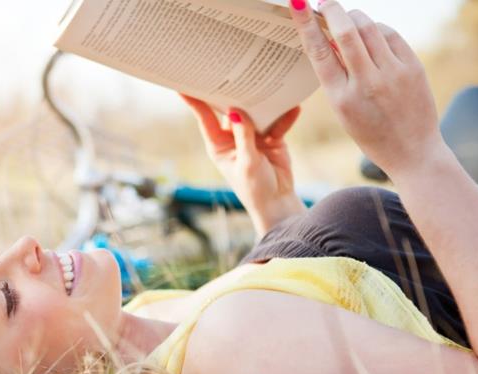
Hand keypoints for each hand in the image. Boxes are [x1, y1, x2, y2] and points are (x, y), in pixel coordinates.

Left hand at [181, 94, 305, 234]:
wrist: (278, 202)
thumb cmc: (255, 188)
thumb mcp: (247, 162)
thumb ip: (243, 136)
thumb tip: (235, 110)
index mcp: (219, 144)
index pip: (204, 117)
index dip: (194, 100)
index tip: (183, 83)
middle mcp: (233, 137)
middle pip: (230, 108)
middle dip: (232, 91)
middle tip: (231, 67)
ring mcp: (252, 136)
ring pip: (255, 112)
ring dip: (262, 101)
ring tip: (267, 82)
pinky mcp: (271, 137)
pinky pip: (277, 122)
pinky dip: (285, 116)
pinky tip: (293, 106)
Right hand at [289, 0, 444, 176]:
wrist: (411, 151)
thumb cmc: (371, 132)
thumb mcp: (343, 111)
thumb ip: (336, 77)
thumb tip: (331, 40)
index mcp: (341, 99)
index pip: (320, 52)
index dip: (307, 25)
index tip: (299, 4)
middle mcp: (366, 83)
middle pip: (347, 32)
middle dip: (333, 10)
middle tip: (324, 2)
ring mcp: (392, 74)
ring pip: (369, 28)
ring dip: (354, 17)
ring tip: (346, 17)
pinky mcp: (412, 67)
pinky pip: (390, 36)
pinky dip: (376, 28)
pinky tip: (370, 32)